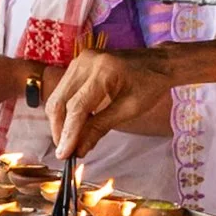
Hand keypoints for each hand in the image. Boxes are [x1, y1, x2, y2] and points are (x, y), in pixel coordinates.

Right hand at [46, 48, 173, 159]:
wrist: (158, 62)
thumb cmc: (150, 85)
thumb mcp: (130, 109)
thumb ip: (101, 127)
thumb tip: (80, 149)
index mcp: (104, 71)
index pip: (77, 107)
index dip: (69, 133)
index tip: (65, 155)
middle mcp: (86, 62)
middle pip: (60, 101)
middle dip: (59, 129)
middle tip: (64, 152)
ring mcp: (80, 60)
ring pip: (58, 96)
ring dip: (59, 121)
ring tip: (68, 142)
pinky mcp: (78, 63)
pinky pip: (64, 90)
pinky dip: (65, 110)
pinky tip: (73, 125)